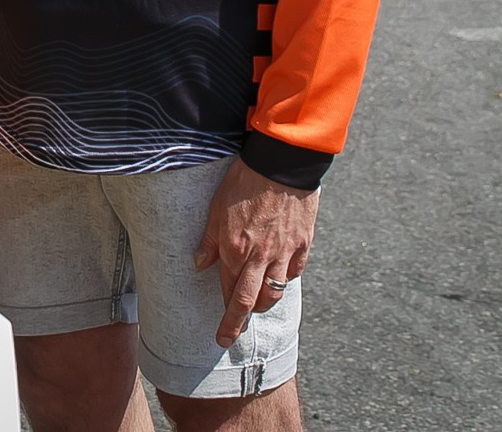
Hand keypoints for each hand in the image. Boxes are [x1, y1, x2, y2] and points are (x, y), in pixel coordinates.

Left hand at [192, 158, 319, 347]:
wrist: (280, 165)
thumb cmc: (243, 182)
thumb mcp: (216, 208)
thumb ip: (209, 240)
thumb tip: (199, 264)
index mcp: (235, 249)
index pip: (229, 292)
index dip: (225, 316)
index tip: (220, 335)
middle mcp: (260, 257)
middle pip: (250, 301)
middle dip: (238, 323)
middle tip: (230, 337)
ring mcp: (284, 252)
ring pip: (275, 292)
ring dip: (262, 303)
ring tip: (254, 307)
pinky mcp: (303, 244)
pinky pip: (294, 272)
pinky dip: (284, 279)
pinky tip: (278, 277)